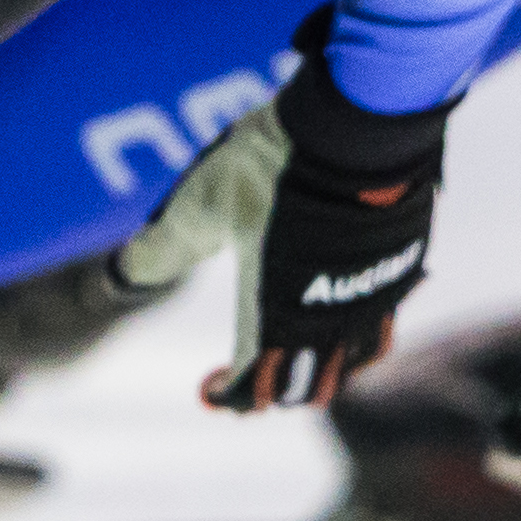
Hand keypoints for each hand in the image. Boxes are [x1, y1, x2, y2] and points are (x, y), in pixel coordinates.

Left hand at [114, 7, 450, 412]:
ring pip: (353, 360)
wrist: (356, 124)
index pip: (254, 383)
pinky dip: (356, 335)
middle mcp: (331, 318)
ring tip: (291, 353)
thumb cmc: (271, 167)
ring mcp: (374, 294)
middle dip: (275, 391)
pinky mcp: (402, 266)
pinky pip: (382, 322)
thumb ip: (163, 248)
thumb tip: (118, 279)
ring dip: (321, 368)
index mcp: (277, 313)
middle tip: (246, 380)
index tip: (209, 391)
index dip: (229, 397)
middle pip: (309, 385)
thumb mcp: (200, 205)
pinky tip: (338, 311)